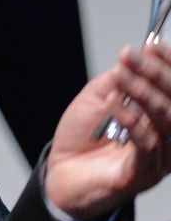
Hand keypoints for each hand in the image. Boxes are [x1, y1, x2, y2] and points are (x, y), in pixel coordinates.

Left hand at [46, 43, 170, 220]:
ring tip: (121, 76)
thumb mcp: (99, 97)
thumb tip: (137, 55)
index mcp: (163, 116)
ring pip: (166, 120)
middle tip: (132, 57)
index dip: (169, 65)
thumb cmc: (83, 137)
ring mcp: (161, 157)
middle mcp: (170, 137)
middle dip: (156, 74)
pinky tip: (113, 103)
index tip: (153, 46)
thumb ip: (120, 79)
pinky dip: (131, 119)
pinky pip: (146, 143)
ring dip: (143, 93)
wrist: (61, 173)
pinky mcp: (144, 173)